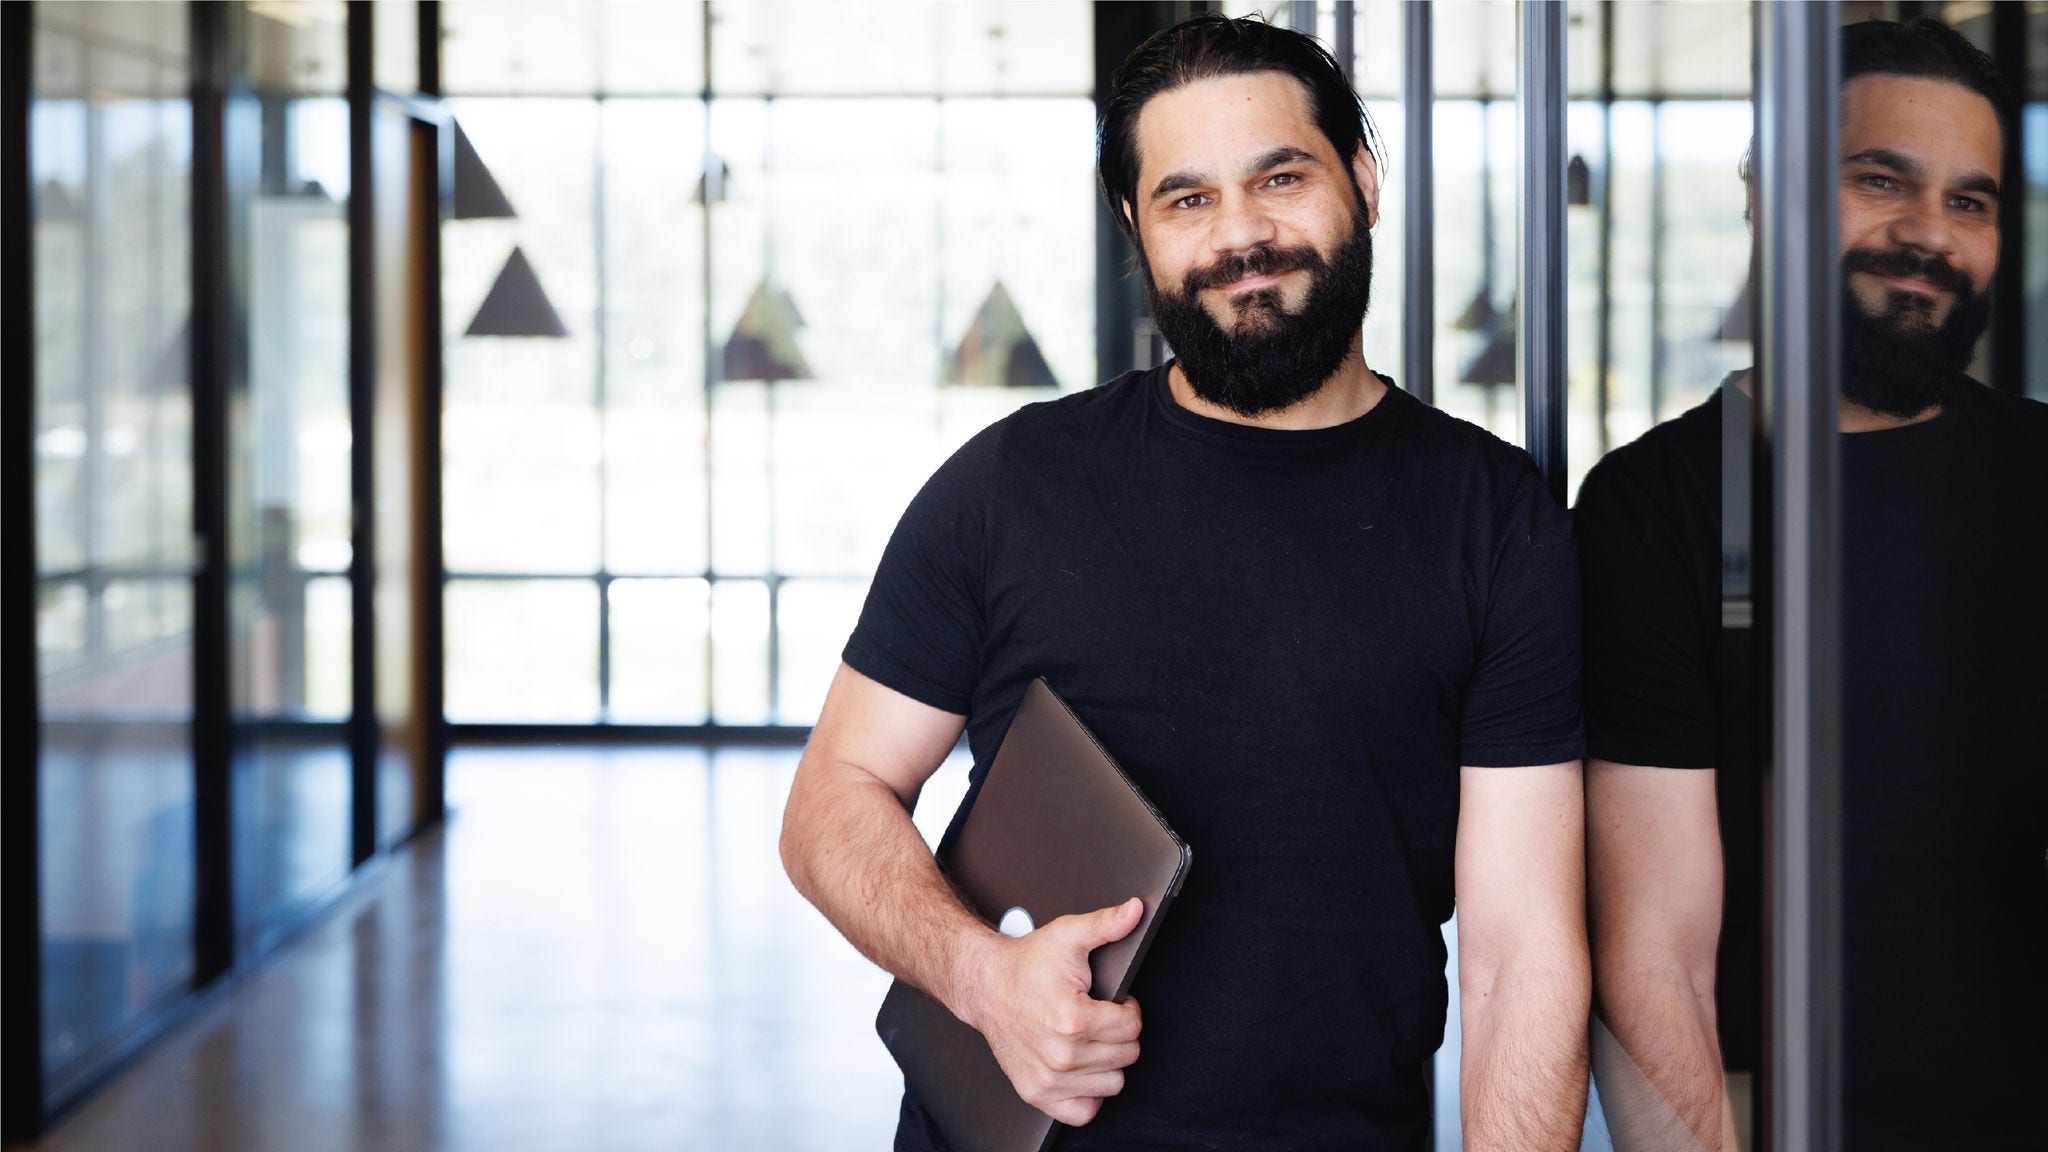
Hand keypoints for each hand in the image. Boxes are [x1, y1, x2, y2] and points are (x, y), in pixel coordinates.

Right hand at [955, 897, 1145, 1125]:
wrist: (985, 986)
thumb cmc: (1026, 964)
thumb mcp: (1067, 935)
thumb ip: (1106, 924)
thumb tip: (1135, 910)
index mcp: (1073, 1018)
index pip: (1133, 1026)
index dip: (1127, 1008)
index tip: (1110, 1001)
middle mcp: (1061, 1055)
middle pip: (1127, 1054)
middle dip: (1119, 1032)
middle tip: (1097, 1016)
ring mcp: (1049, 1079)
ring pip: (1114, 1083)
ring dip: (1107, 1061)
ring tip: (1088, 1038)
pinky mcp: (1038, 1093)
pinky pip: (1085, 1111)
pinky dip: (1088, 1092)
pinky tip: (1079, 1066)